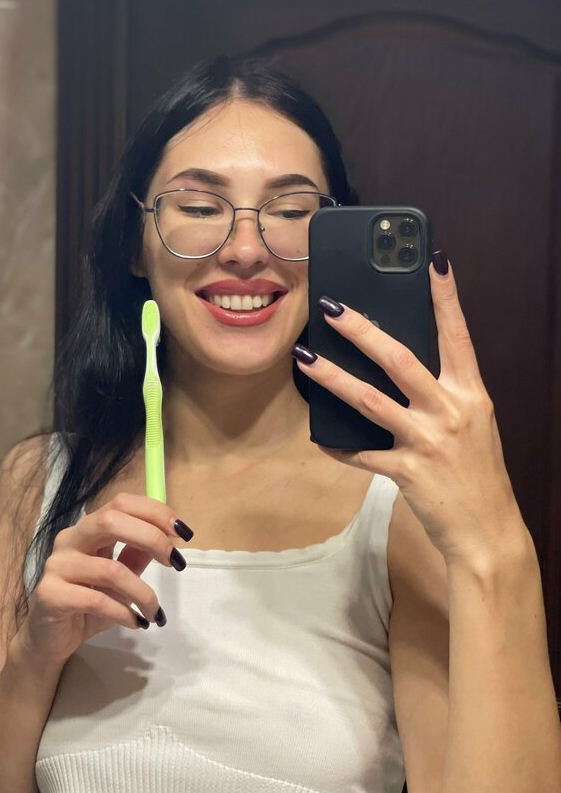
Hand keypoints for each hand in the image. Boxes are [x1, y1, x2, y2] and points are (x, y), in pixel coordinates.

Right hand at [10, 493, 186, 666]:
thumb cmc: (86, 604)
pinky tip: (136, 623)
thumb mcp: (119, 579)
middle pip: (111, 521)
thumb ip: (137, 555)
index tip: (182, 532)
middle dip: (151, 538)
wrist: (49, 638)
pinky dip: (123, 612)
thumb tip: (168, 536)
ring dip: (142, 593)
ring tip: (154, 612)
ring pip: (110, 569)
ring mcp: (57, 566)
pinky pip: (96, 600)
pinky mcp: (50, 594)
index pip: (120, 503)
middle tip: (175, 562)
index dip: (154, 512)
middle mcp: (69, 540)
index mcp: (87, 529)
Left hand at [293, 252, 530, 565]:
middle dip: (363, 331)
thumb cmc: (478, 473)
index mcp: (471, 394)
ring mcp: (428, 442)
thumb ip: (445, 394)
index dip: (446, 298)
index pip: (458, 335)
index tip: (432, 261)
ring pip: (371, 401)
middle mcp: (451, 411)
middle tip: (332, 308)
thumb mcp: (473, 424)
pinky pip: (362, 454)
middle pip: (401, 360)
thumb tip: (401, 364)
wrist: (488, 531)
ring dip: (333, 379)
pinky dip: (339, 446)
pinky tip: (320, 437)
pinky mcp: (408, 472)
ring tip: (304, 358)